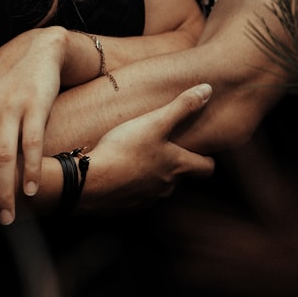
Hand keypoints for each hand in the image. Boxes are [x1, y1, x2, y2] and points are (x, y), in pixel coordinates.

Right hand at [81, 84, 214, 212]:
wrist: (90, 183)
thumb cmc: (125, 151)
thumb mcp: (154, 122)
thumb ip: (181, 107)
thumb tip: (207, 90)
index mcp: (178, 167)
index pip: (206, 168)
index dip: (207, 159)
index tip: (202, 151)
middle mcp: (167, 187)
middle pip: (181, 177)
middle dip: (176, 164)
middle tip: (166, 148)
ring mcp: (147, 199)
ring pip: (158, 187)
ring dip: (153, 174)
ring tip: (139, 158)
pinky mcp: (127, 206)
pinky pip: (136, 195)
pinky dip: (132, 185)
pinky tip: (119, 172)